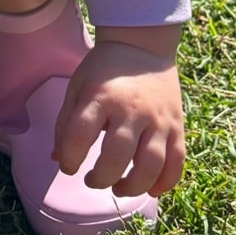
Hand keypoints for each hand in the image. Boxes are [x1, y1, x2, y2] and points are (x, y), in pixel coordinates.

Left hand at [53, 28, 185, 197]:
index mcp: (101, 96)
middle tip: (92, 180)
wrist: (143, 45)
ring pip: (151, 164)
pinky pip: (177, 161)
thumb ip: (66, 123)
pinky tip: (150, 189)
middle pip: (118, 155)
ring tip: (118, 188)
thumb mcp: (78, 86)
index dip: (70, 158)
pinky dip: (165, 181)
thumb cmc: (104, 69)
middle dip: (101, 178)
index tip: (69, 166)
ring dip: (133, 186)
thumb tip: (58, 158)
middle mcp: (132, 109)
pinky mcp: (177, 126)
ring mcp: (159, 119)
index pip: (81, 135)